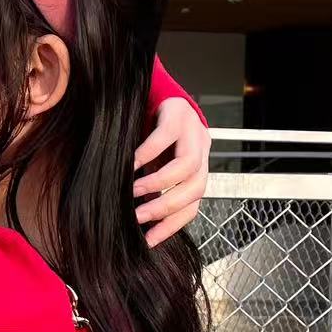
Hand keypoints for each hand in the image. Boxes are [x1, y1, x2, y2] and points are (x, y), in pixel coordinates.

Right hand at [134, 99, 211, 246]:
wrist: (154, 90)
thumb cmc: (150, 132)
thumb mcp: (154, 165)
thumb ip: (150, 188)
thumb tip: (133, 219)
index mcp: (197, 171)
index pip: (192, 206)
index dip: (172, 225)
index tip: (149, 240)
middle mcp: (201, 153)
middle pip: (195, 189)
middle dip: (166, 207)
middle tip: (139, 217)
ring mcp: (193, 132)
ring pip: (186, 167)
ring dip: (158, 183)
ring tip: (134, 191)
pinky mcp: (178, 113)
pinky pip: (165, 138)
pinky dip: (147, 153)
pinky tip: (130, 163)